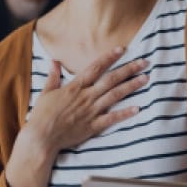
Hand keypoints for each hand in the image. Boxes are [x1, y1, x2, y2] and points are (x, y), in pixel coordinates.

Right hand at [23, 46, 148, 159]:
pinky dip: (125, 113)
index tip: (122, 49)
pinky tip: (138, 108)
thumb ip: (53, 76)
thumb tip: (54, 61)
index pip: (95, 68)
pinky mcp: (93, 126)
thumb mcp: (46, 92)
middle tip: (144, 62)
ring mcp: (91, 111)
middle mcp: (86, 97)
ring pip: (115, 95)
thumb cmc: (42, 115)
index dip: (109, 57)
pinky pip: (112, 118)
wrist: (41, 137)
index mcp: (75, 87)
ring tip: (145, 78)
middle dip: (128, 69)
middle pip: (111, 79)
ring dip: (131, 86)